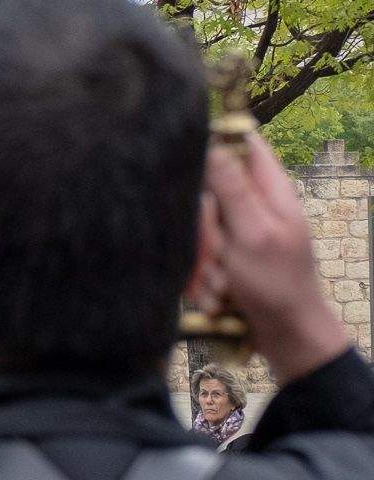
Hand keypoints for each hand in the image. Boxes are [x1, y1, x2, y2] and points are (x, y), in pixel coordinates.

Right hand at [202, 136, 347, 382]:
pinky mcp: (227, 254)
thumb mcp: (253, 234)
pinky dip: (202, 273)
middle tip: (216, 252)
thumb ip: (233, 190)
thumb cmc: (276, 285)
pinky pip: (200, 251)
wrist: (286, 336)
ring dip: (202, 256)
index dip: (215, 146)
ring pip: (199, 224)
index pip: (242, 143)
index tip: (194, 169)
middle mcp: (255, 205)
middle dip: (203, 225)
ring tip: (219, 281)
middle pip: (208, 189)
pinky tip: (214, 292)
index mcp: (271, 191)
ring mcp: (240, 230)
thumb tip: (214, 143)